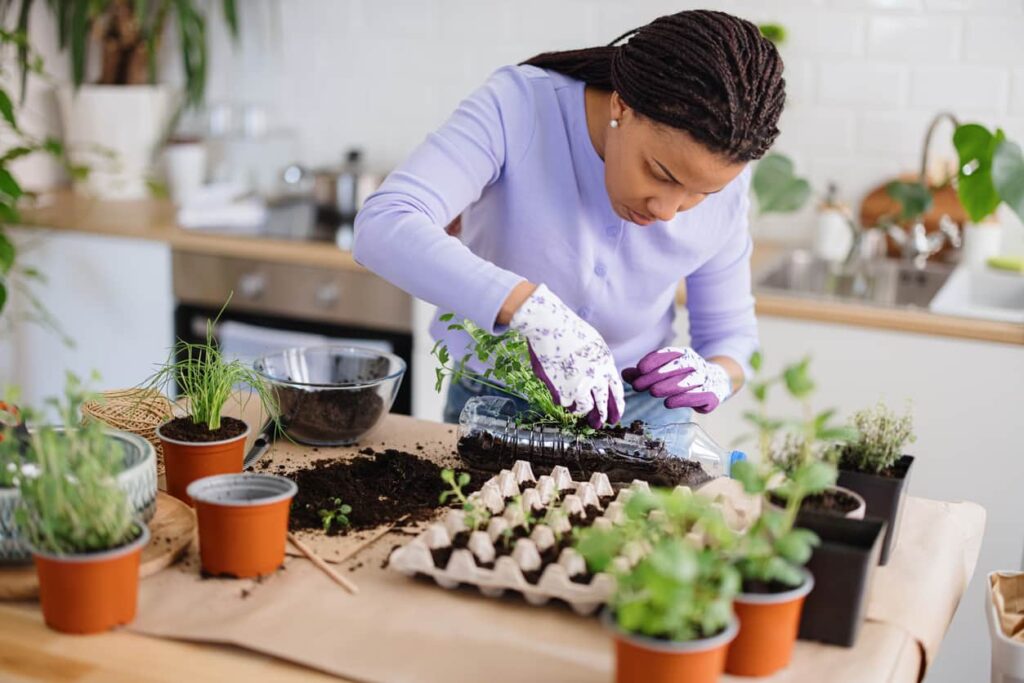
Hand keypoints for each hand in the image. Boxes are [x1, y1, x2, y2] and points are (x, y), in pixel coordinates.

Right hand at [509, 284, 623, 427]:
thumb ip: (599, 363)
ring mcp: (579, 385)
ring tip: (578, 411)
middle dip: (602, 417)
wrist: (548, 324)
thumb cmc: (568, 330)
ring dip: (581, 410)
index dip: (617, 405)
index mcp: (606, 364)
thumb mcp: (594, 344)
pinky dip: (564, 402)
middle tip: (600, 424)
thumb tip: (599, 382)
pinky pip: (565, 403)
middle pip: (603, 405)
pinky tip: (562, 398)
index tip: (616, 415)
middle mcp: (596, 377)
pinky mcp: (562, 390)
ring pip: (584, 408)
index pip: (617, 391)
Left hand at [621, 346, 730, 413]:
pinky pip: (699, 396)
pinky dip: (684, 399)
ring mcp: (705, 378)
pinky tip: (669, 403)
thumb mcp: (665, 371)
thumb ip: (645, 373)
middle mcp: (696, 363)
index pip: (669, 353)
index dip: (654, 359)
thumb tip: (625, 374)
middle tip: (638, 385)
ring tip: (653, 392)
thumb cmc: (684, 377)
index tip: (639, 368)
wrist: (717, 381)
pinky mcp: (712, 395)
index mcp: (684, 354)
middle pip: (676, 366)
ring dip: (670, 385)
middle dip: (656, 375)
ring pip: (689, 380)